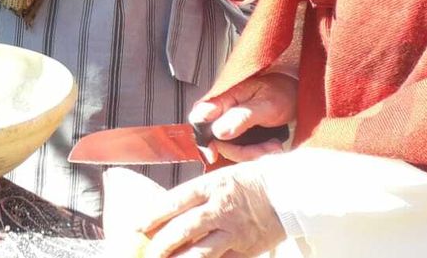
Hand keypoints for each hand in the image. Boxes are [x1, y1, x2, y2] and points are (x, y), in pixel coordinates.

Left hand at [134, 164, 284, 257]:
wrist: (290, 192)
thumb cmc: (253, 181)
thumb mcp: (223, 177)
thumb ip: (199, 193)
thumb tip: (172, 209)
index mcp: (211, 186)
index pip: (174, 201)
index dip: (153, 215)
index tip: (137, 225)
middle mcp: (219, 208)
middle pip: (183, 229)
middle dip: (161, 244)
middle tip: (147, 253)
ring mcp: (233, 230)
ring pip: (200, 251)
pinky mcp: (245, 248)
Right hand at [188, 73, 296, 163]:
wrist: (295, 93)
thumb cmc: (281, 92)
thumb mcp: (265, 105)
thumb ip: (241, 117)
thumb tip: (218, 132)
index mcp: (223, 98)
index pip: (199, 119)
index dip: (203, 139)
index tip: (215, 153)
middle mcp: (223, 111)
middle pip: (215, 140)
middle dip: (240, 151)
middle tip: (265, 149)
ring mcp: (230, 122)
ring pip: (229, 148)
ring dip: (252, 153)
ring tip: (273, 147)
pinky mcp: (239, 131)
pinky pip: (239, 149)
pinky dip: (255, 152)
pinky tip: (270, 146)